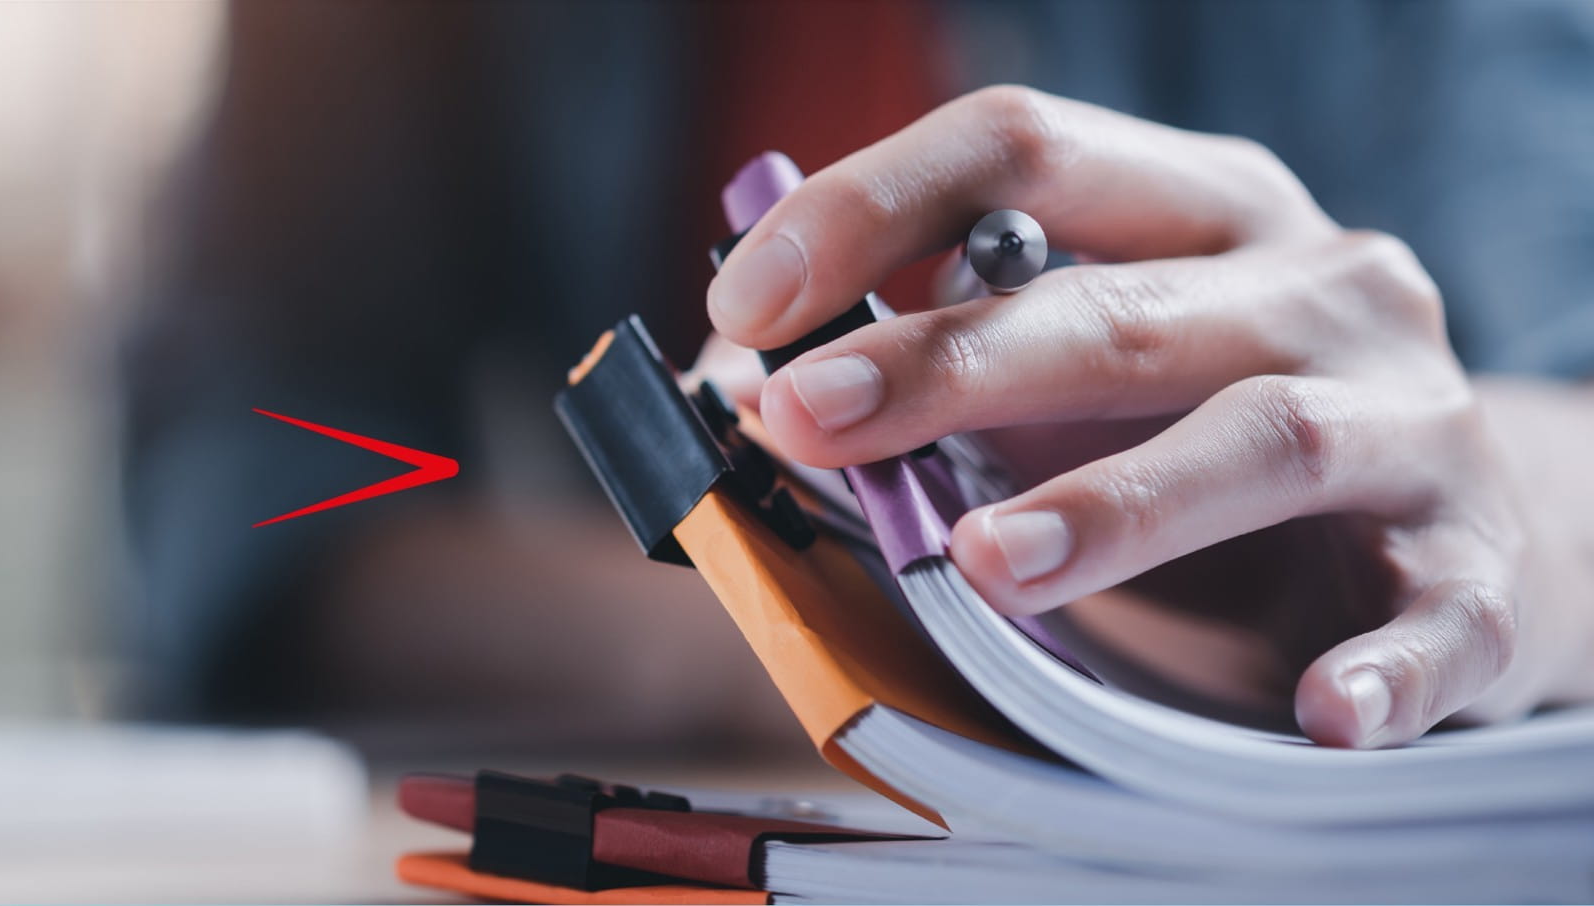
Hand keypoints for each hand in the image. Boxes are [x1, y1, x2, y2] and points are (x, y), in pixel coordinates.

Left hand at [706, 86, 1588, 746]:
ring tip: (988, 565)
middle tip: (809, 417)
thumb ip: (929, 370)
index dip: (873, 207)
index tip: (746, 295)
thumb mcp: (1075, 380)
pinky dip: (1378, 664)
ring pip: (1267, 437)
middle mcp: (1319, 288)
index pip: (1025, 149)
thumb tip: (733, 380)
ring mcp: (1415, 423)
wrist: (1463, 544)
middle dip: (949, 362)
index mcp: (1200, 214)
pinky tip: (1316, 706)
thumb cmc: (1216, 448)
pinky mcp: (1480, 571)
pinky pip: (1435, 616)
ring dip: (1119, 504)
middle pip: (1119, 304)